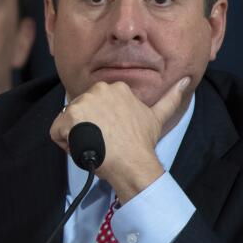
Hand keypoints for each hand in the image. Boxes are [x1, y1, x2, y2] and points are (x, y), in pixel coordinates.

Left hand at [49, 77, 189, 203]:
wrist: (131, 162)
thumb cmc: (140, 143)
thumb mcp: (157, 116)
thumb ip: (170, 97)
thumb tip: (187, 80)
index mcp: (115, 87)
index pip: (93, 106)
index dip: (99, 124)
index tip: (110, 134)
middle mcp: (97, 90)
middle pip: (78, 113)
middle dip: (86, 129)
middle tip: (103, 142)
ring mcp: (82, 102)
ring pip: (66, 122)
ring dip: (75, 137)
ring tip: (94, 145)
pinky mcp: (69, 117)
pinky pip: (55, 132)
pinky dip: (64, 144)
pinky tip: (82, 148)